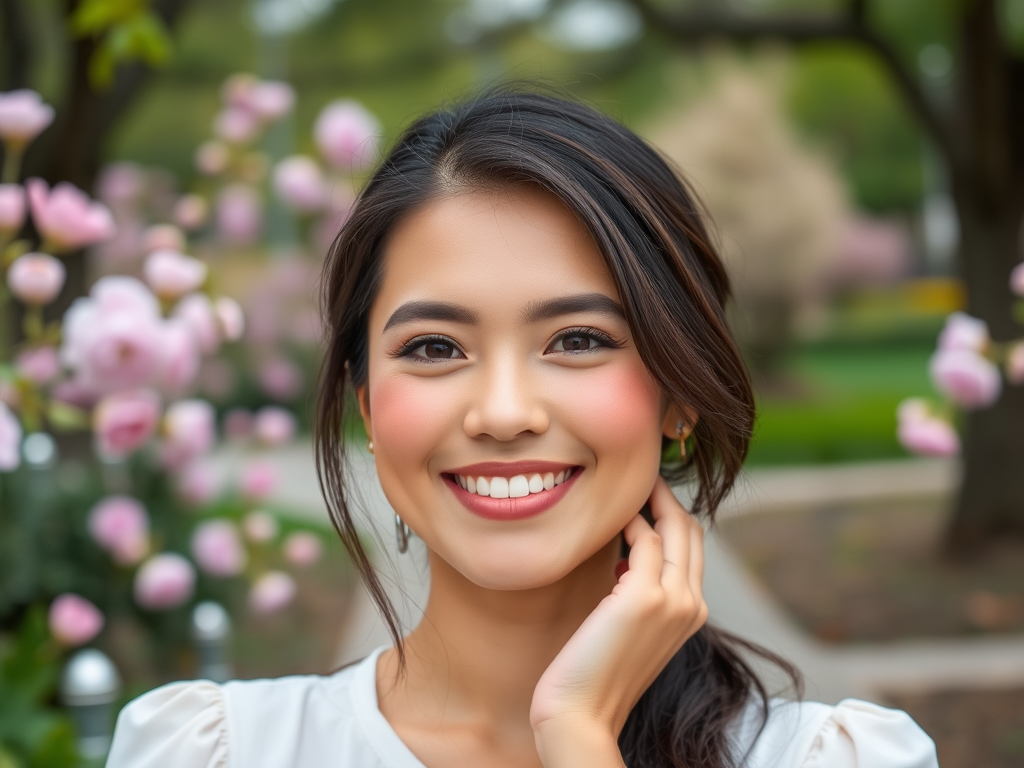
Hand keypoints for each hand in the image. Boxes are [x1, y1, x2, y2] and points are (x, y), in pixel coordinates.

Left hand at [530, 476, 707, 766]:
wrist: (582, 713)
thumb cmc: (595, 672)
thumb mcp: (629, 627)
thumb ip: (638, 592)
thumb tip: (626, 556)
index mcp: (692, 613)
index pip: (692, 548)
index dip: (672, 515)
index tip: (646, 494)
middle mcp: (692, 605)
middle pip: (692, 531)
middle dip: (668, 498)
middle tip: (640, 477)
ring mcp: (672, 600)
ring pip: (675, 527)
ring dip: (650, 500)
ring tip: (626, 486)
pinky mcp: (643, 597)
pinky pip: (645, 538)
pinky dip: (631, 520)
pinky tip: (612, 516)